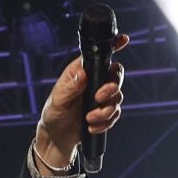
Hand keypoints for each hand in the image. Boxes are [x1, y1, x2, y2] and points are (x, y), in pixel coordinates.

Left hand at [33, 35, 128, 171]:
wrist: (57, 137)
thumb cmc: (53, 113)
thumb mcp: (58, 100)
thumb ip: (70, 87)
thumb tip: (82, 74)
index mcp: (82, 71)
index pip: (100, 55)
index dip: (114, 46)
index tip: (124, 40)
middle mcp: (94, 81)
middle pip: (116, 76)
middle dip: (112, 88)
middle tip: (99, 98)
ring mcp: (101, 97)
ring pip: (117, 98)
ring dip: (106, 110)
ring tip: (89, 119)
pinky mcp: (105, 112)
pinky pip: (115, 114)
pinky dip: (105, 122)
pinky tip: (91, 127)